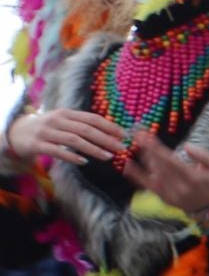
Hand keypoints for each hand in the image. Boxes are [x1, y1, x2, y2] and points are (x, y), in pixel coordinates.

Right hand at [6, 108, 120, 165]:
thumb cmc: (48, 128)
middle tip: (121, 148)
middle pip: (86, 130)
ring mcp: (46, 132)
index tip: (124, 136)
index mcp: (66, 113)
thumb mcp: (64, 121)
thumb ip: (82, 124)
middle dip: (106, 139)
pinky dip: (72, 157)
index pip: (92, 119)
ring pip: (74, 140)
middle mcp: (57, 120)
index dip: (110, 127)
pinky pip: (57, 151)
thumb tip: (110, 132)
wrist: (17, 132)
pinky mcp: (37, 145)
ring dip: (93, 149)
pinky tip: (84, 162)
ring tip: (108, 157)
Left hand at [123, 134, 208, 210]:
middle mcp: (179, 188)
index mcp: (193, 178)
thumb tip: (186, 146)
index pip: (170, 160)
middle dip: (148, 149)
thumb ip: (203, 155)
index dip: (157, 148)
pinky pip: (148, 186)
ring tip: (139, 143)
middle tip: (138, 135)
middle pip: (159, 165)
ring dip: (144, 158)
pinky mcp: (164, 198)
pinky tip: (128, 166)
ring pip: (153, 173)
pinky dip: (137, 176)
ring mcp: (171, 194)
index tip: (147, 137)